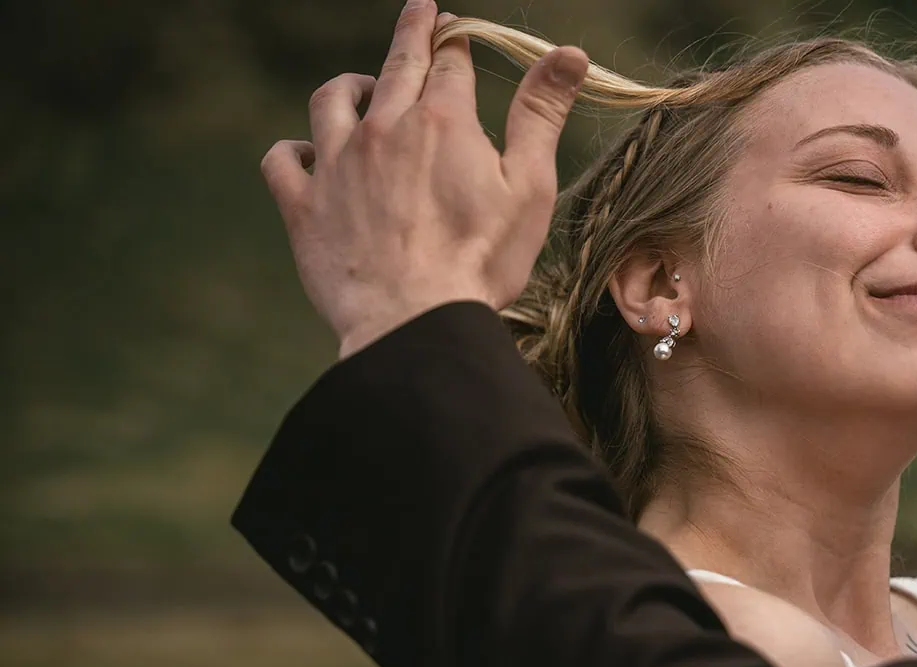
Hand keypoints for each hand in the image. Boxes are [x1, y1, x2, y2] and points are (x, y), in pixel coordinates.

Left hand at [260, 0, 588, 358]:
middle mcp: (382, 128)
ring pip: (330, 100)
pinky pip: (282, 158)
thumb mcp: (530, 187)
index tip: (455, 28)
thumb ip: (542, 114)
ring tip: (361, 88)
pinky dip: (293, 150)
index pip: (449, 60)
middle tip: (419, 13)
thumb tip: (570, 52)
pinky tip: (306, 155)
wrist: (414, 320)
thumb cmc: (481, 261)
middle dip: (411, 33)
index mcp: (442, 121)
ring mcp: (336, 164)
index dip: (455, 40)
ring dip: (349, 87)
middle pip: (395, 65)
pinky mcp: (303, 205)